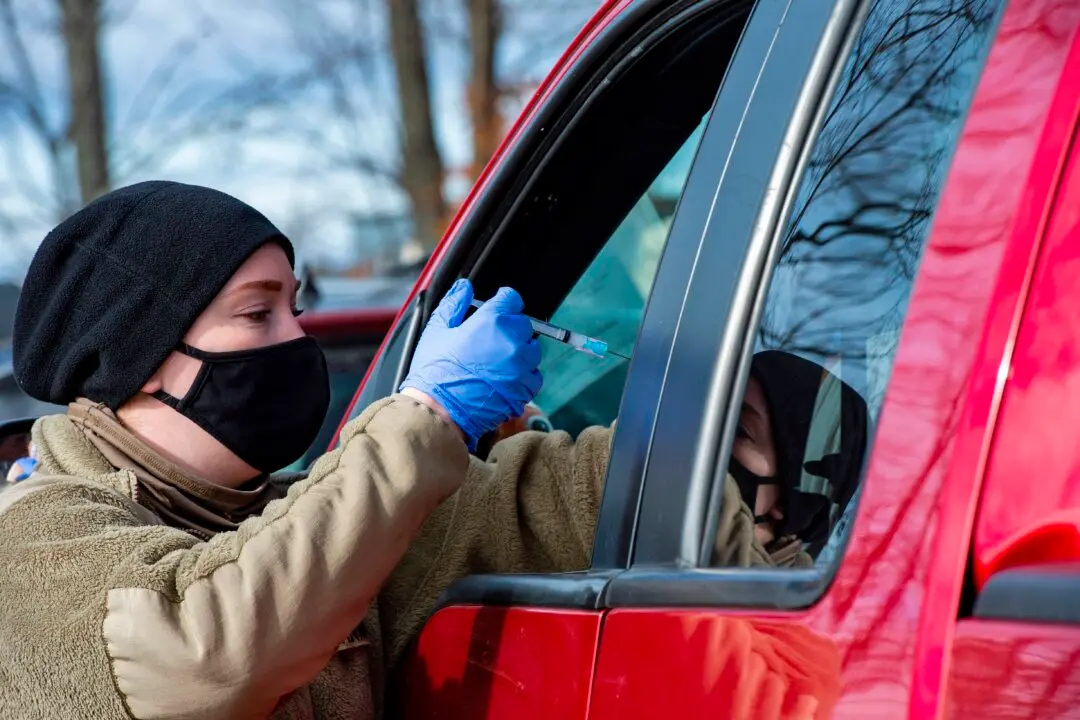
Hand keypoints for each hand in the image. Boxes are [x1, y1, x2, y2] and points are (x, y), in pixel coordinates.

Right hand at [400, 279, 542, 448]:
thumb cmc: (435, 371)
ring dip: (519, 353)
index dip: (503, 303)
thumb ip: (453, 304)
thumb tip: (465, 286)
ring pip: (532, 350)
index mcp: (492, 321)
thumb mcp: (437, 330)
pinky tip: (503, 380)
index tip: (498, 310)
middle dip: (510, 329)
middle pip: (523, 325)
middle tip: (490, 342)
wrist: (439, 411)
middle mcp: (512, 341)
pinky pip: (534, 376)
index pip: (512, 299)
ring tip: (496, 364)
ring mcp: (521, 366)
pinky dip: (523, 376)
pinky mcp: (525, 388)